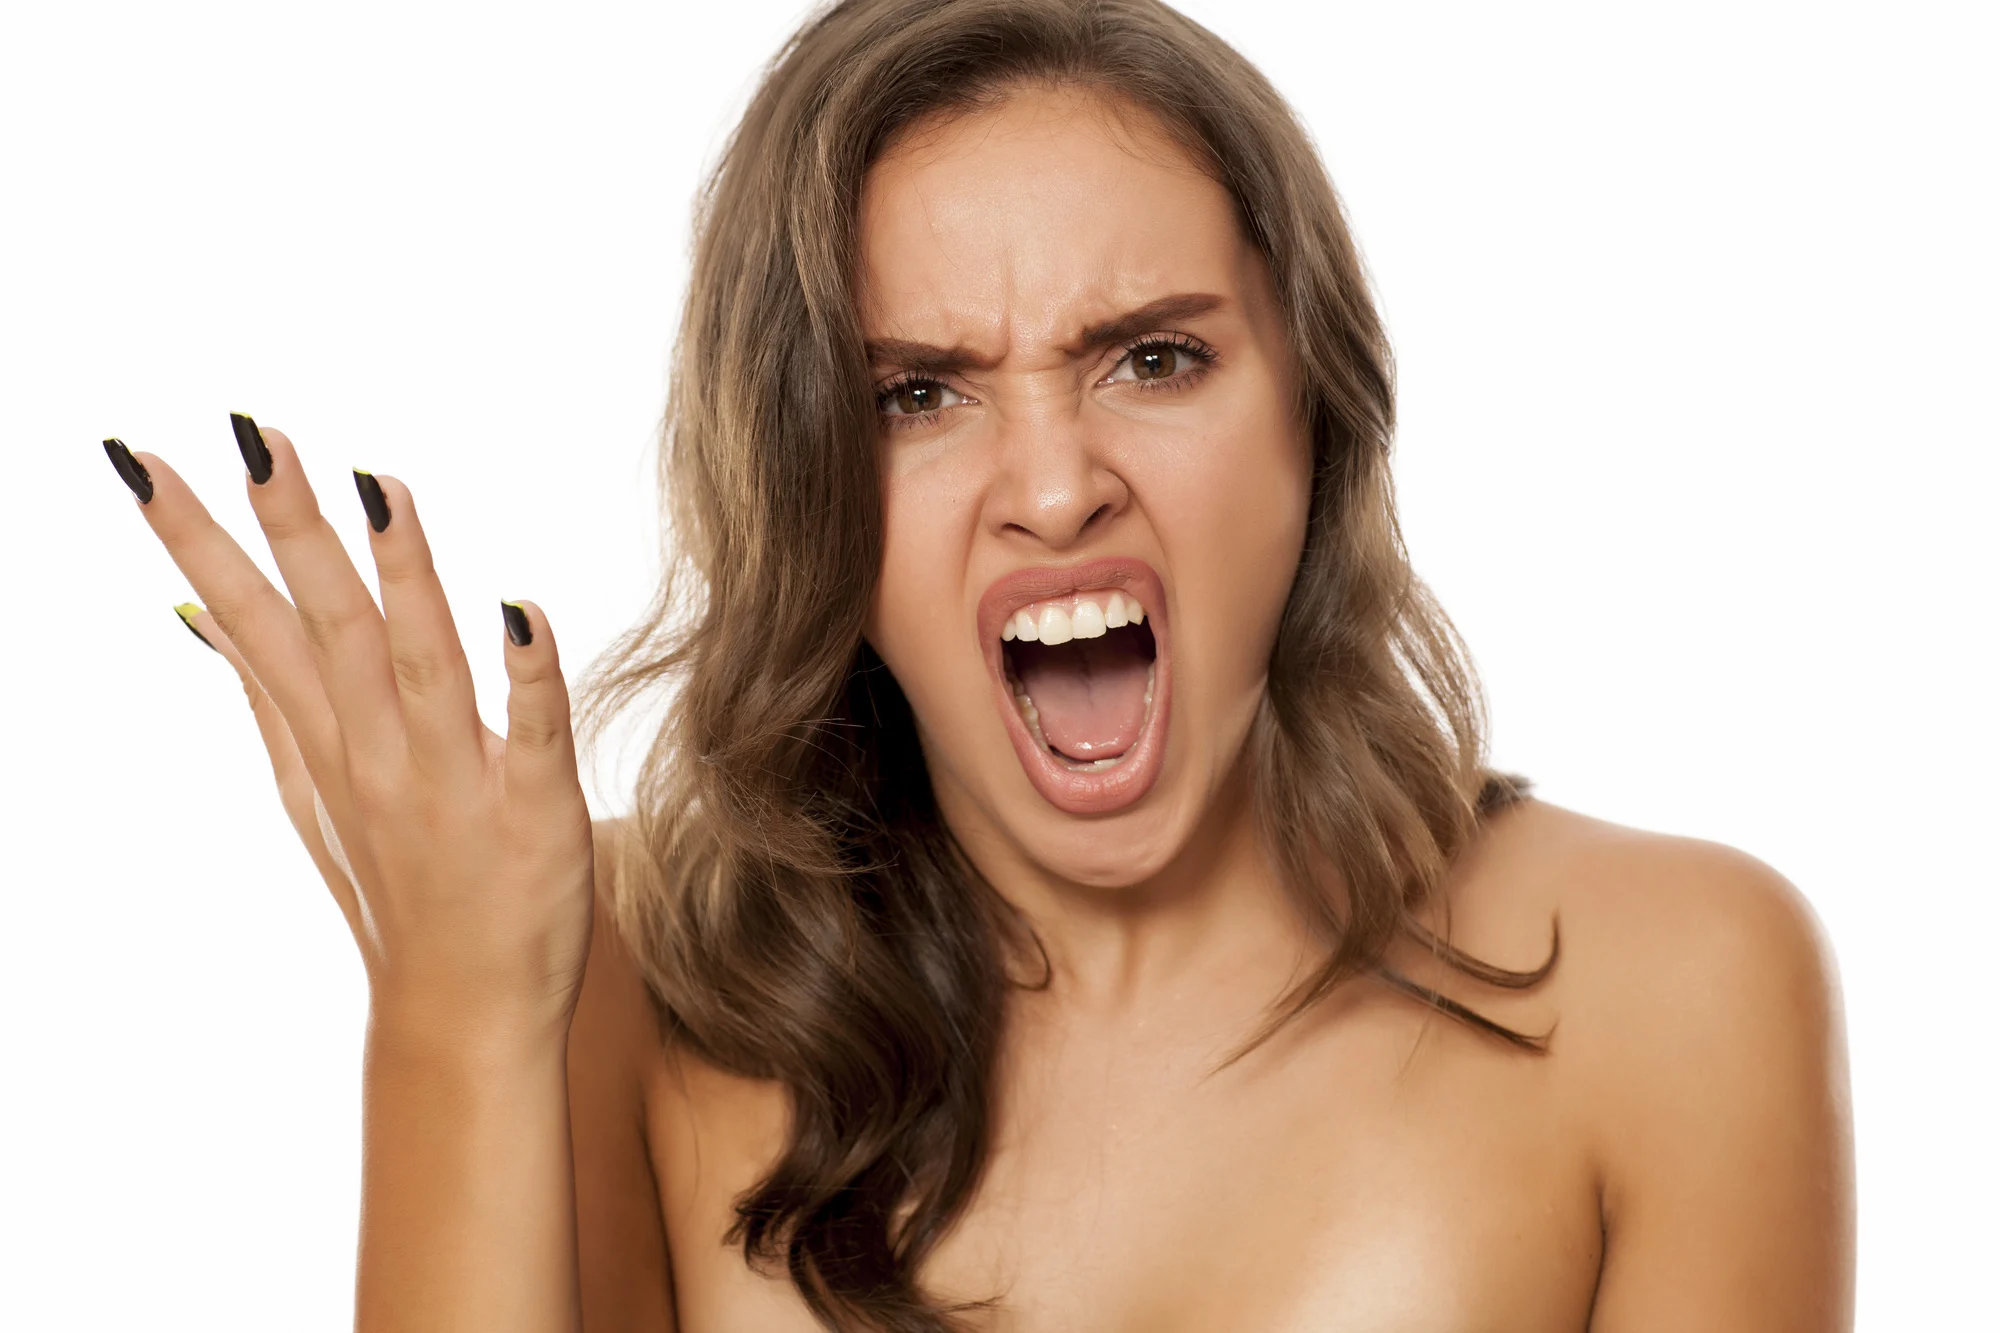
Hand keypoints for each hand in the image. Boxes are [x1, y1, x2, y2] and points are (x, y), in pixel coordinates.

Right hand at [103, 419, 594, 1045]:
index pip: (252, 623)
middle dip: (287, 531)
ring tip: (379, 486)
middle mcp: (376, 755)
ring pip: (421, 665)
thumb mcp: (307, 793)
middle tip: (254, 436)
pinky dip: (529, 678)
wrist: (461, 1016)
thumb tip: (199, 619)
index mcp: (324, 740)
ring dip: (403, 576)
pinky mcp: (536, 815)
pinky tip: (523, 611)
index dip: (198, 542)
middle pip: (325, 627)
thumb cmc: (393, 890)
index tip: (141, 459)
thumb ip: (265, 698)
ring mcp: (453, 785)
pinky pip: (533, 735)